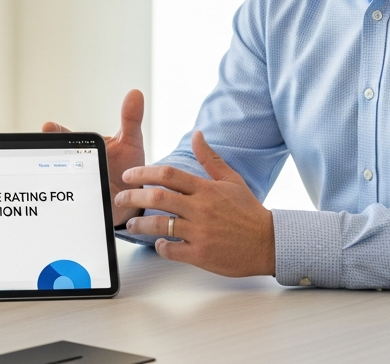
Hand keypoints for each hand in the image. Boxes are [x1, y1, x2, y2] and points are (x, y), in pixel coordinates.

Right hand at [43, 89, 144, 225]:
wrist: (134, 199)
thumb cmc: (128, 168)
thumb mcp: (130, 142)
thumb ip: (130, 120)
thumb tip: (135, 93)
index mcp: (81, 150)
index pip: (63, 137)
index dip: (54, 132)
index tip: (48, 126)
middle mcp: (74, 168)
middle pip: (55, 160)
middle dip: (47, 155)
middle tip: (44, 149)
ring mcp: (77, 189)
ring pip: (61, 184)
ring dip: (59, 183)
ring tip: (58, 180)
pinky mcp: (84, 209)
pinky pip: (75, 208)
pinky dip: (74, 206)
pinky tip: (77, 204)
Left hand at [115, 131, 274, 276]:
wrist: (268, 242)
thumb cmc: (249, 211)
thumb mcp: (231, 180)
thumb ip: (209, 158)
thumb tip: (197, 135)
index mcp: (206, 189)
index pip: (168, 175)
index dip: (143, 173)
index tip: (128, 175)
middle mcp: (201, 209)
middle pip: (158, 198)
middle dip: (133, 197)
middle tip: (121, 198)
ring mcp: (200, 232)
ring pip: (160, 225)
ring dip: (140, 225)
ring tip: (131, 225)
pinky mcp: (201, 254)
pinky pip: (172, 250)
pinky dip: (160, 247)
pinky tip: (158, 244)